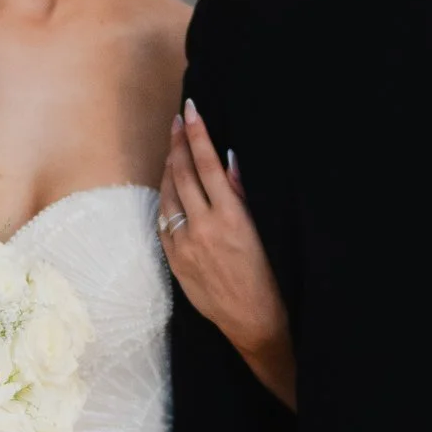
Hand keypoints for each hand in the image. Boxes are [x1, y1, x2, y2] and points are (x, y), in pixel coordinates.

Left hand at [160, 101, 295, 408]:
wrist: (253, 321)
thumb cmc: (268, 275)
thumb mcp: (262, 230)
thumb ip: (241, 193)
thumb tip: (227, 158)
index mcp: (230, 218)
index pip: (207, 164)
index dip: (197, 134)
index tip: (191, 110)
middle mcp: (203, 228)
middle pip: (183, 174)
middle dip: (179, 143)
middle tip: (178, 121)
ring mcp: (184, 246)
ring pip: (168, 195)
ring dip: (169, 167)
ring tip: (174, 148)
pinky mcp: (174, 261)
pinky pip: (163, 221)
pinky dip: (165, 198)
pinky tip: (169, 186)